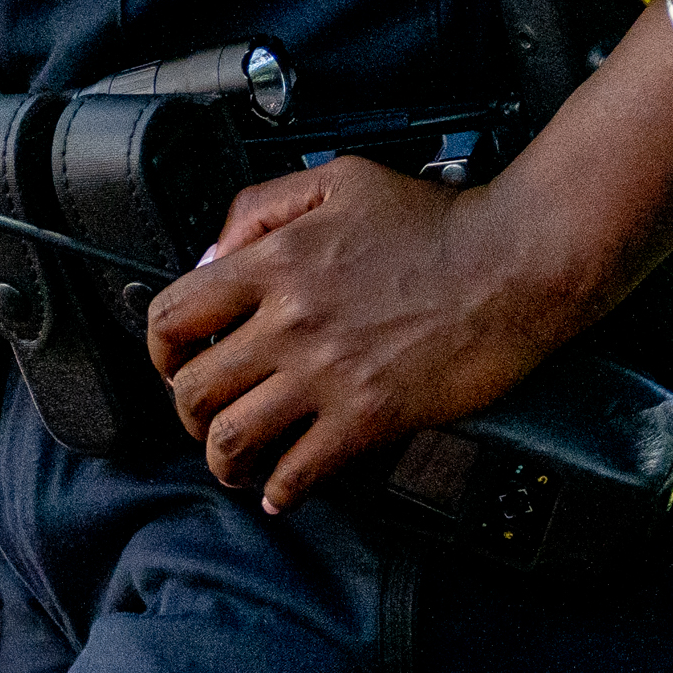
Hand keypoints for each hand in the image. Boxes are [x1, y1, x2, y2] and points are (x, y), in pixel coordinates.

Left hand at [143, 158, 592, 512]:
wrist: (513, 263)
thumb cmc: (435, 220)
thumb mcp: (334, 180)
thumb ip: (259, 209)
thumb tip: (212, 256)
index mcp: (272, 263)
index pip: (172, 315)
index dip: (159, 347)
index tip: (172, 358)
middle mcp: (288, 322)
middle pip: (192, 386)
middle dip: (184, 409)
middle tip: (200, 415)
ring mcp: (326, 374)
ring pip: (232, 436)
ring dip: (220, 457)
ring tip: (229, 461)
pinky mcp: (370, 416)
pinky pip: (301, 470)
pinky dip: (279, 490)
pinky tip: (279, 492)